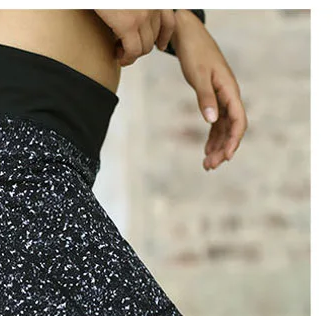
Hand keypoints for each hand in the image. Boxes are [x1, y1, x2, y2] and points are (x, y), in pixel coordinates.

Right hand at [95, 10, 175, 65]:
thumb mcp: (130, 1)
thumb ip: (137, 7)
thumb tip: (133, 19)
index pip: (169, 21)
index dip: (164, 37)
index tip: (159, 45)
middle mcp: (153, 6)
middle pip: (154, 38)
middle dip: (141, 48)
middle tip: (128, 50)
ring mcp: (143, 16)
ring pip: (145, 48)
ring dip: (132, 54)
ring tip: (120, 52)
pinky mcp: (128, 25)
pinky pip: (133, 51)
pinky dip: (126, 58)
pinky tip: (119, 56)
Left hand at [171, 9, 247, 170]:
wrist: (189, 37)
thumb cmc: (195, 54)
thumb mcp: (198, 76)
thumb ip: (205, 98)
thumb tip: (211, 120)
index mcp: (230, 90)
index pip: (238, 120)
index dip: (234, 139)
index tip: (227, 156)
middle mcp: (229, 96)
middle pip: (231, 128)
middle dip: (223, 148)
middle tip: (210, 166)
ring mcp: (222, 98)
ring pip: (224, 127)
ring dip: (217, 146)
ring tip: (207, 164)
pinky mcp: (213, 98)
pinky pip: (216, 122)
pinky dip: (212, 136)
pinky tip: (206, 150)